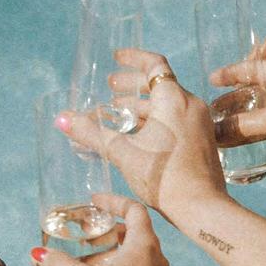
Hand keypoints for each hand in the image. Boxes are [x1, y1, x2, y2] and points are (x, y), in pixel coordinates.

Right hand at [35, 196, 168, 265]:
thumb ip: (59, 264)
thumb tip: (38, 254)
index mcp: (144, 245)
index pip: (135, 209)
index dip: (114, 200)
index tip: (95, 201)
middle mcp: (155, 258)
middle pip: (138, 230)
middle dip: (113, 225)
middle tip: (92, 227)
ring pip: (138, 252)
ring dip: (117, 247)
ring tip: (94, 252)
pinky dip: (120, 265)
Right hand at [61, 51, 226, 226]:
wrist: (201, 208)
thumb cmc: (165, 178)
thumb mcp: (122, 153)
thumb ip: (92, 134)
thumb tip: (62, 119)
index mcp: (173, 99)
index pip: (154, 64)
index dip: (133, 58)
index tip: (117, 57)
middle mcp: (191, 105)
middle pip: (159, 85)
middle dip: (132, 87)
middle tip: (111, 89)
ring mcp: (199, 124)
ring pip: (167, 106)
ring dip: (143, 108)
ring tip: (119, 115)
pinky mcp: (203, 141)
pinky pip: (177, 121)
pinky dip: (157, 122)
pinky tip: (139, 137)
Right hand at [208, 58, 265, 191]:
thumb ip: (246, 123)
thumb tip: (218, 132)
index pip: (260, 68)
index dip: (235, 72)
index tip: (213, 79)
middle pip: (262, 96)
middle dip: (237, 104)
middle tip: (213, 112)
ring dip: (246, 129)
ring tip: (221, 135)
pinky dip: (262, 153)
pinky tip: (243, 160)